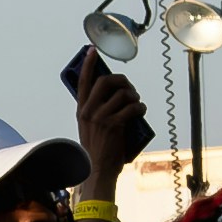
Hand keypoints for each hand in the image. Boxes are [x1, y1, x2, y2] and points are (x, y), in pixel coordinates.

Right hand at [70, 51, 153, 190]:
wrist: (99, 171)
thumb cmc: (98, 150)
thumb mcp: (90, 128)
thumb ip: (97, 111)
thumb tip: (115, 94)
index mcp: (81, 111)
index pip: (82, 82)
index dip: (88, 64)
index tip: (92, 50)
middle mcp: (88, 112)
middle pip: (106, 81)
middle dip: (122, 80)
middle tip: (130, 88)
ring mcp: (100, 118)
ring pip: (122, 93)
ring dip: (134, 96)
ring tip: (136, 103)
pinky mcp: (113, 125)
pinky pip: (132, 107)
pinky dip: (140, 107)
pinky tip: (140, 111)